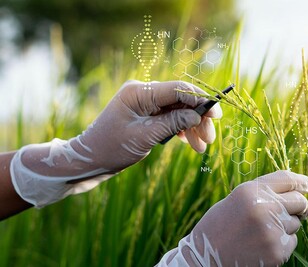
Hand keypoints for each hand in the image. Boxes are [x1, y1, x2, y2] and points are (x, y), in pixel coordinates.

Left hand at [10, 80, 220, 207]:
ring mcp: (145, 104)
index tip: (216, 114)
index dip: (199, 100)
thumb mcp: (144, 137)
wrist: (89, 160)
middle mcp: (143, 93)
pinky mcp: (147, 115)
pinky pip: (170, 118)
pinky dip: (181, 130)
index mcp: (139, 93)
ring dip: (192, 127)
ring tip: (202, 147)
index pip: (177, 89)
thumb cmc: (112, 148)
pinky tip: (191, 143)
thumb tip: (197, 115)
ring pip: (178, 111)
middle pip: (181, 100)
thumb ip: (172, 123)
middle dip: (198, 118)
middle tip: (210, 137)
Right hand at [157, 170, 307, 266]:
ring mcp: (272, 230)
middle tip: (297, 211)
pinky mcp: (277, 251)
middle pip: (300, 201)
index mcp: (251, 191)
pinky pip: (291, 241)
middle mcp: (264, 207)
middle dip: (300, 206)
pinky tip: (262, 245)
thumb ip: (264, 192)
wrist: (205, 257)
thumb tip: (299, 189)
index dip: (301, 181)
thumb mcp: (237, 199)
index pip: (288, 179)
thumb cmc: (220, 225)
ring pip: (295, 223)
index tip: (307, 185)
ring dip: (286, 226)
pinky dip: (282, 243)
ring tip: (261, 232)